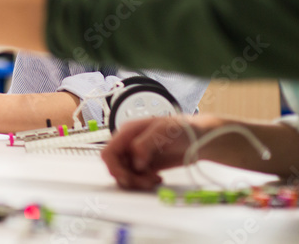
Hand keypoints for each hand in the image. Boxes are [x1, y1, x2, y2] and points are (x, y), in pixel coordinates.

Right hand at [101, 115, 218, 189]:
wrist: (201, 138)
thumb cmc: (183, 128)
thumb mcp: (163, 131)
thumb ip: (145, 144)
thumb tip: (135, 161)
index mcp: (128, 132)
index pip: (109, 152)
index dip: (114, 167)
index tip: (126, 178)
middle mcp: (129, 144)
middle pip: (116, 166)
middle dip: (128, 177)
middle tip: (146, 181)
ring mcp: (137, 155)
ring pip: (125, 174)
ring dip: (137, 181)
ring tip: (154, 179)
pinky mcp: (146, 165)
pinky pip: (136, 177)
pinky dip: (144, 182)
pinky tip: (157, 178)